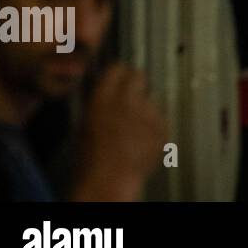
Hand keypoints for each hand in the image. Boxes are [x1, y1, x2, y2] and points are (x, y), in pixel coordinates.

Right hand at [72, 63, 167, 200]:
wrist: (109, 179)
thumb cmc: (91, 158)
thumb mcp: (84, 124)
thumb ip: (99, 103)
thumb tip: (107, 91)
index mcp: (103, 98)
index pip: (117, 69)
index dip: (119, 72)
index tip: (122, 74)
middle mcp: (127, 100)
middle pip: (139, 76)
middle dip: (136, 83)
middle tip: (133, 94)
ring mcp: (148, 112)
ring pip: (151, 100)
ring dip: (145, 109)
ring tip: (136, 127)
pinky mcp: (162, 125)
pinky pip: (160, 119)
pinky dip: (154, 126)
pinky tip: (143, 139)